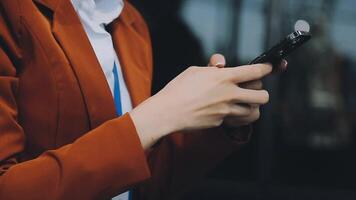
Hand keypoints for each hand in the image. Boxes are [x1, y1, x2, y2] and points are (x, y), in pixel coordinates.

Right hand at [130, 55, 272, 148]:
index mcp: (224, 77)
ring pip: (254, 112)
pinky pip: (238, 120)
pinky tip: (230, 111)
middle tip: (253, 89)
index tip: (270, 67)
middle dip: (262, 92)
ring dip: (252, 106)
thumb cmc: (178, 88)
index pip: (255, 71)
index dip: (267, 68)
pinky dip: (238, 116)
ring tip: (244, 103)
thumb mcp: (195, 70)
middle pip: (262, 96)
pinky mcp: (221, 122)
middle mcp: (229, 94)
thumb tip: (222, 66)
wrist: (168, 112)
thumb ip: (212, 67)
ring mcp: (226, 111)